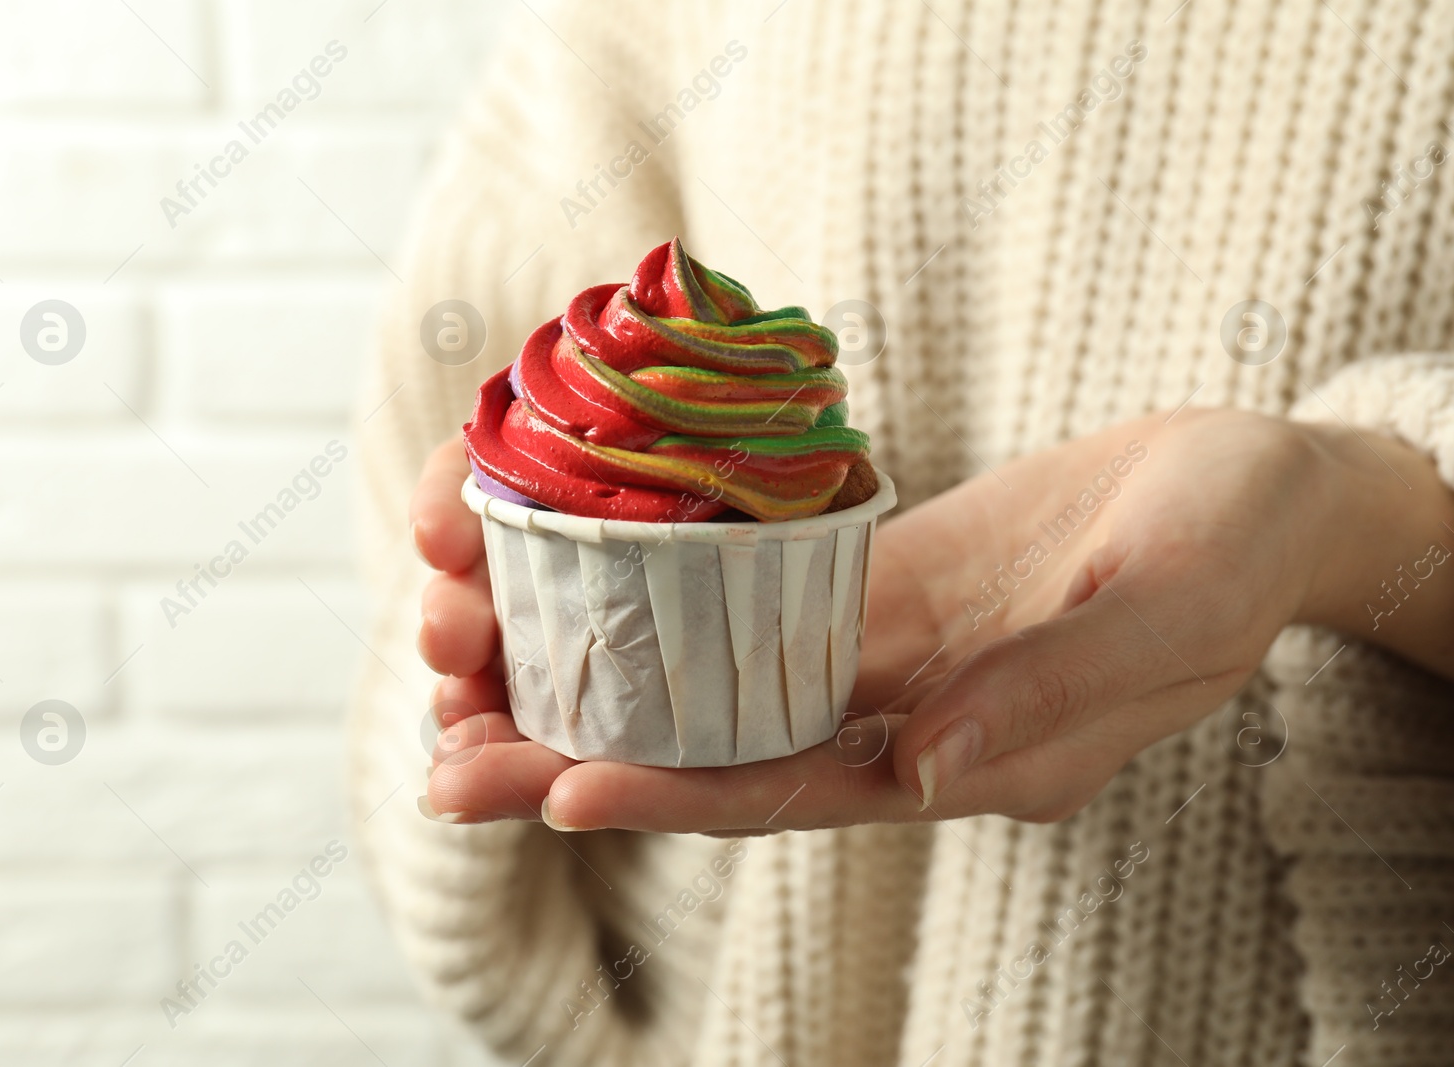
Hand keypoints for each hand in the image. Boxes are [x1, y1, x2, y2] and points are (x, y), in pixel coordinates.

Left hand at [417, 409, 1453, 831]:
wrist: (1240, 492)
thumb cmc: (1230, 551)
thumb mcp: (1169, 615)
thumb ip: (1053, 693)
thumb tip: (919, 771)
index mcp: (962, 753)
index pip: (795, 790)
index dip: (676, 793)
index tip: (560, 786)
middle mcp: (893, 719)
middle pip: (714, 752)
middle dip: (581, 756)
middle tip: (445, 761)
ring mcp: (869, 653)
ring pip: (704, 681)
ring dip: (587, 679)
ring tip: (456, 674)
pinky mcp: (862, 584)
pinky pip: (737, 595)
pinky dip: (648, 593)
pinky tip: (562, 576)